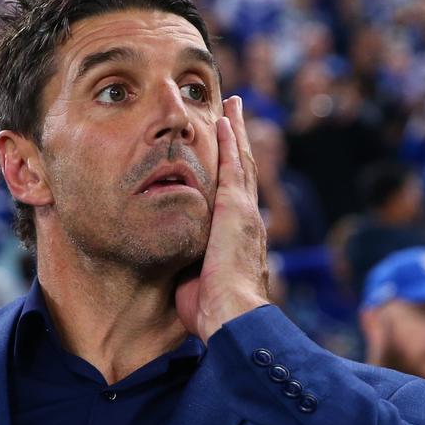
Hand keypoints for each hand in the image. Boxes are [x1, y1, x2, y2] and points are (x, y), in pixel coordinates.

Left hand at [175, 96, 269, 343]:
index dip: (232, 171)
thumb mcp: (198, 283)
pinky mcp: (236, 208)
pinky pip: (234, 166)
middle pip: (243, 171)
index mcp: (237, 237)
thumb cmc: (213, 311)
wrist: (232, 317)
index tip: (227, 152)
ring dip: (236, 132)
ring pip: (241, 161)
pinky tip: (226, 119)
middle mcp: (246, 219)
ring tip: (233, 106)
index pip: (234, 196)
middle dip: (238, 142)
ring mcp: (244, 211)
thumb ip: (191, 266)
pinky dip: (232, 141)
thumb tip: (177, 267)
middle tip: (235, 115)